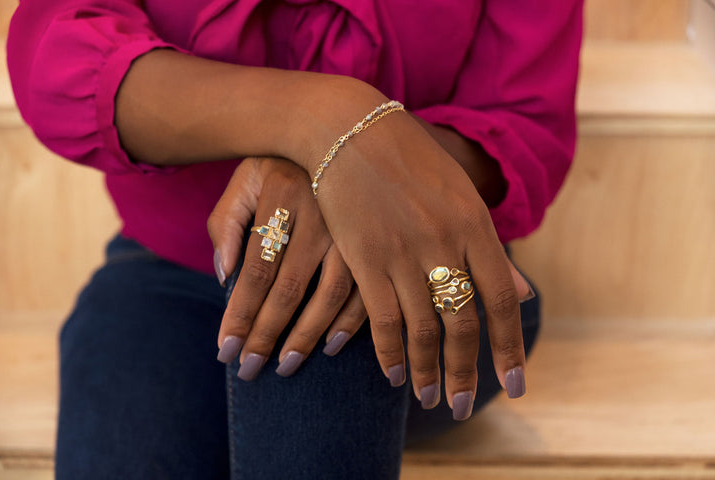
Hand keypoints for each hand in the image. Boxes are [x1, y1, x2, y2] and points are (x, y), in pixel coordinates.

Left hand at [208, 157, 366, 379]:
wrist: (341, 122)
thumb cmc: (281, 159)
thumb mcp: (244, 178)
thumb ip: (225, 223)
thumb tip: (224, 277)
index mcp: (281, 198)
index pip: (256, 270)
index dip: (240, 314)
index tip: (225, 351)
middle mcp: (319, 214)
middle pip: (290, 288)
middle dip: (267, 334)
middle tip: (250, 371)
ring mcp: (354, 226)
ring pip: (331, 293)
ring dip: (308, 334)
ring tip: (286, 365)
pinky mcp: (378, 236)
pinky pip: (368, 285)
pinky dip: (351, 320)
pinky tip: (331, 344)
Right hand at [312, 111, 531, 418]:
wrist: (348, 127)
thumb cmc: (406, 157)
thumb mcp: (459, 193)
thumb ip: (489, 246)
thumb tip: (524, 292)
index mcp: (474, 224)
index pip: (500, 300)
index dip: (508, 348)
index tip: (514, 386)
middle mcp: (445, 241)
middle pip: (463, 323)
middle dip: (466, 372)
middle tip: (464, 408)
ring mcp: (404, 250)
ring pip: (423, 329)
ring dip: (427, 371)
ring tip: (430, 400)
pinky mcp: (364, 256)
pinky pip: (382, 318)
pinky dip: (388, 352)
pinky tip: (391, 375)